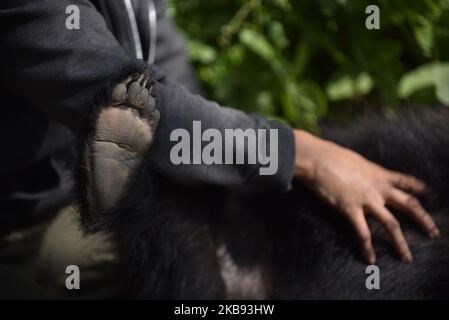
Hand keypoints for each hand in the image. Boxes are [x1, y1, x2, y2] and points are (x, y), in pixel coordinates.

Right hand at [294, 130, 438, 263]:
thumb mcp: (355, 160)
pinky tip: (371, 260)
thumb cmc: (331, 155)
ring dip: (401, 243)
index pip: (406, 181)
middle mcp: (378, 188)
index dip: (419, 188)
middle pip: (409, 205)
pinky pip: (363, 233)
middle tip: (433, 233)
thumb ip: (363, 170)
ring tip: (407, 258)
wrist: (318, 158)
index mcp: (379, 174)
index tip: (428, 194)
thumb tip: (361, 172)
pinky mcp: (350, 209)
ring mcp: (366, 200)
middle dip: (423, 220)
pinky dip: (368, 248)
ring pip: (391, 224)